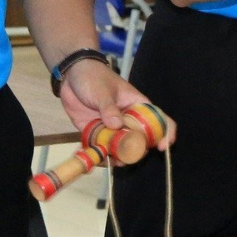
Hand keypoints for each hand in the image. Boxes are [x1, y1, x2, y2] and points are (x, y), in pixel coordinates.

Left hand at [60, 59, 176, 149]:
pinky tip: (99, 159)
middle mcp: (127, 119)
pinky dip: (101, 155)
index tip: (163, 146)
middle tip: (130, 157)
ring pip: (120, 146)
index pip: (158, 118)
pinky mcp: (96, 132)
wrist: (71, 75)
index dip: (165, 132)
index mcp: (136, 105)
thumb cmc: (94, 77)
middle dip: (137, 150)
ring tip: (114, 161)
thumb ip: (109, 108)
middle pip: (140, 138)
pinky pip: (102, 147)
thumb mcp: (103, 92)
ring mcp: (112, 127)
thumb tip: (117, 126)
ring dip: (119, 156)